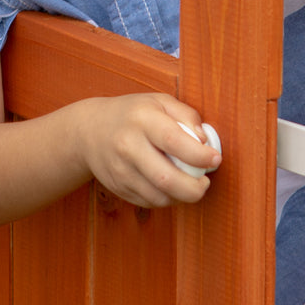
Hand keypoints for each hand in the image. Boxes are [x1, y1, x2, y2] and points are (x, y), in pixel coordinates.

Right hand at [77, 93, 221, 207]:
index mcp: (142, 119)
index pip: (175, 141)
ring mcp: (120, 170)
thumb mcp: (159, 101)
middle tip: (205, 183)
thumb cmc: (133, 114)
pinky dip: (166, 200)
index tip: (215, 159)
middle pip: (166, 178)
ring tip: (191, 185)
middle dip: (194, 188)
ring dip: (181, 196)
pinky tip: (172, 188)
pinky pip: (149, 202)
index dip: (200, 155)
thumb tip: (204, 141)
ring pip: (158, 196)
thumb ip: (186, 115)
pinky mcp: (117, 188)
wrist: (90, 130)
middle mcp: (128, 145)